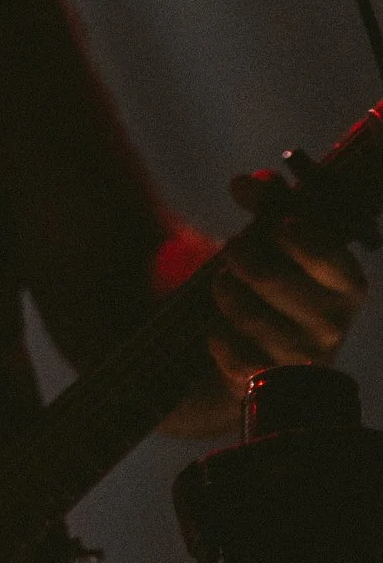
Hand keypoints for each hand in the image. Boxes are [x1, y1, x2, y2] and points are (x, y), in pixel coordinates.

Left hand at [207, 171, 366, 389]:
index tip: (278, 223)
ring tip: (224, 283)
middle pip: (269, 276)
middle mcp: (332, 323)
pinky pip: (227, 346)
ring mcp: (300, 356)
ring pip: (245, 311)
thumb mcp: (280, 243)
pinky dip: (216, 330)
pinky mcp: (266, 381)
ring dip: (224, 289)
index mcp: (346, 284)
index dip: (299, 235)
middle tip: (233, 248)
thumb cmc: (277, 286)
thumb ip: (270, 205)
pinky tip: (221, 326)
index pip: (327, 255)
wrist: (258, 355)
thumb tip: (245, 181)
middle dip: (240, 254)